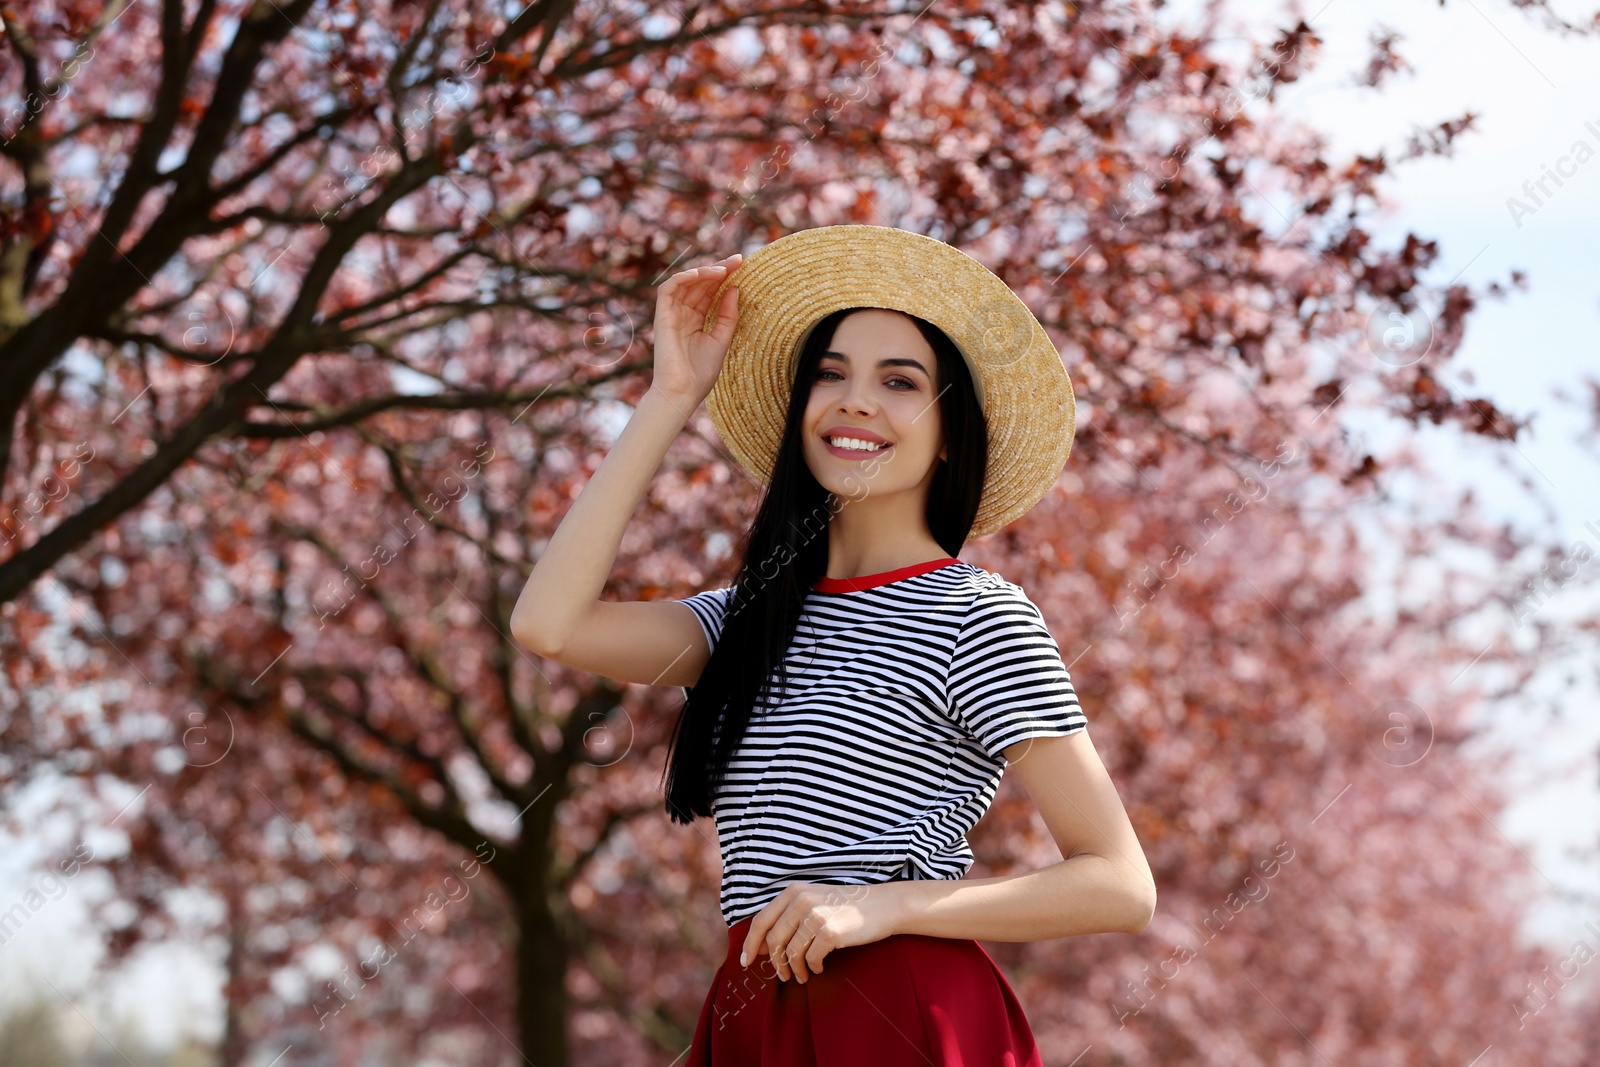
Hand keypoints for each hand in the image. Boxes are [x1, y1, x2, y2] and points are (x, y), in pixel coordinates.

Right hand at [648, 252, 741, 410]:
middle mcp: (684, 314)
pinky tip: (700, 274)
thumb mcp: (722, 339)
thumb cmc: (701, 372)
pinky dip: (683, 277)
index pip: (710, 291)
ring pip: (685, 282)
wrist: (682, 391)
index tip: (743, 265)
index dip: (725, 277)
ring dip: (704, 271)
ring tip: (723, 269)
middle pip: (700, 284)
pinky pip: (668, 289)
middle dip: (718, 270)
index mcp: (697, 320)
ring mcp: (672, 314)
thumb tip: (735, 288)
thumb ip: (727, 315)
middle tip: (737, 260)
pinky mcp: (662, 316)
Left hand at [738, 881, 901, 984]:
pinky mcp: (830, 932)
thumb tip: (761, 948)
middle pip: (773, 941)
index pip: (761, 921)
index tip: (745, 961)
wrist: (882, 906)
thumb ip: (788, 918)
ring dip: (794, 970)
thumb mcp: (814, 902)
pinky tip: (820, 968)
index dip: (750, 943)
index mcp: (794, 892)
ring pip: (791, 953)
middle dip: (775, 963)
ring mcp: (816, 915)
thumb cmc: (845, 907)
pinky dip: (813, 968)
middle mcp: (801, 901)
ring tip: (803, 976)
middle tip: (782, 976)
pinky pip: (811, 959)